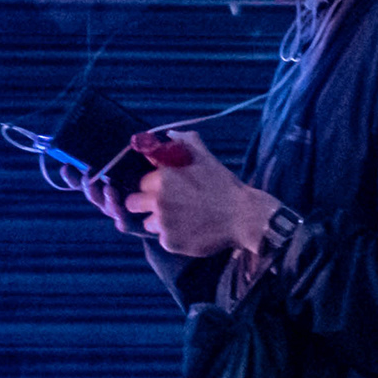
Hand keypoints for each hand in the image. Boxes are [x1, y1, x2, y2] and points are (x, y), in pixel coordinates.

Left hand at [132, 134, 277, 260]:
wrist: (244, 216)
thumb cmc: (225, 185)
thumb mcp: (205, 158)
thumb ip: (185, 142)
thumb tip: (169, 134)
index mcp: (163, 178)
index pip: (142, 183)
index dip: (153, 185)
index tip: (166, 189)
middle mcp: (159, 200)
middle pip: (133, 204)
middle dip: (145, 204)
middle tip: (164, 206)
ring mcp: (163, 223)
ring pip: (148, 223)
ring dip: (160, 222)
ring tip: (182, 220)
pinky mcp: (170, 243)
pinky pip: (163, 240)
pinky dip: (174, 238)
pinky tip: (191, 231)